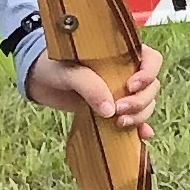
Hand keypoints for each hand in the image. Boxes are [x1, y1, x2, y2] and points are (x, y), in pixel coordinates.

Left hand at [26, 41, 163, 132]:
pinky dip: (141, 128)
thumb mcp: (68, 71)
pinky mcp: (114, 109)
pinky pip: (136, 119)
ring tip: (119, 123)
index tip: (131, 86)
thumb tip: (110, 111)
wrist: (37, 81)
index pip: (151, 59)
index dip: (148, 73)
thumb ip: (89, 86)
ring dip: (140, 115)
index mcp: (121, 53)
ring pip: (146, 103)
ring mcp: (121, 91)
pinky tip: (141, 136)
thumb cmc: (52, 66)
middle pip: (151, 87)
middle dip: (140, 101)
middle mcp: (127, 71)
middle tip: (118, 111)